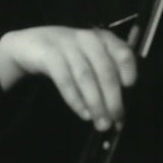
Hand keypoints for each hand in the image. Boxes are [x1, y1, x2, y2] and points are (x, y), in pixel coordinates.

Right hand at [0, 26, 136, 129]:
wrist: (32, 44)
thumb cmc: (70, 55)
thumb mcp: (90, 58)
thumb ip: (106, 75)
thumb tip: (119, 106)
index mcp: (104, 39)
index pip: (122, 51)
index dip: (128, 68)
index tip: (130, 87)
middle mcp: (88, 39)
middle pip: (104, 70)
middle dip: (113, 98)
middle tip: (116, 120)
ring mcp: (68, 46)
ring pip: (86, 77)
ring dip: (95, 103)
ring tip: (101, 123)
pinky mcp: (49, 55)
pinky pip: (65, 80)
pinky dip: (76, 99)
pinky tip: (84, 114)